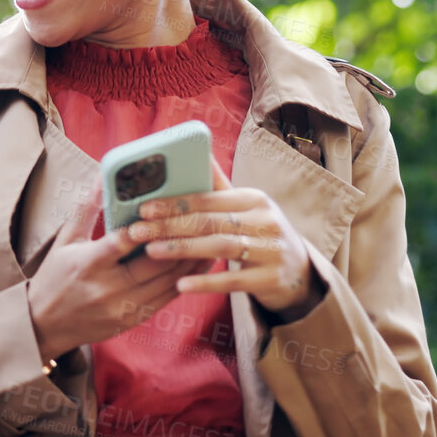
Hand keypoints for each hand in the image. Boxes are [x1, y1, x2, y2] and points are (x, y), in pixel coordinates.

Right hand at [27, 196, 208, 361]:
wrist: (43, 325)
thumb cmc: (53, 278)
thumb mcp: (64, 241)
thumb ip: (86, 210)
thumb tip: (101, 178)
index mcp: (87, 264)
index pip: (122, 243)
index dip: (146, 227)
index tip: (167, 210)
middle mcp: (106, 288)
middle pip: (152, 264)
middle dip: (179, 243)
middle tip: (201, 223)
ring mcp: (121, 308)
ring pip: (164, 283)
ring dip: (189, 264)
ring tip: (209, 243)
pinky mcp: (131, 321)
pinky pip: (163, 300)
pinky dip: (181, 283)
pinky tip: (195, 268)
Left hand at [131, 158, 324, 318]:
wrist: (299, 272)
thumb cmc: (260, 234)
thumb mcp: (245, 208)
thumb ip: (218, 188)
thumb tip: (197, 151)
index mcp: (254, 199)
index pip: (208, 198)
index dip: (174, 203)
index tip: (143, 207)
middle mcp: (265, 221)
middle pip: (210, 222)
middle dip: (170, 226)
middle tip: (137, 232)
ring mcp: (271, 250)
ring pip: (220, 247)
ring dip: (183, 249)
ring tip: (151, 251)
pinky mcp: (270, 279)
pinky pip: (233, 280)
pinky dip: (206, 282)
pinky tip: (180, 284)